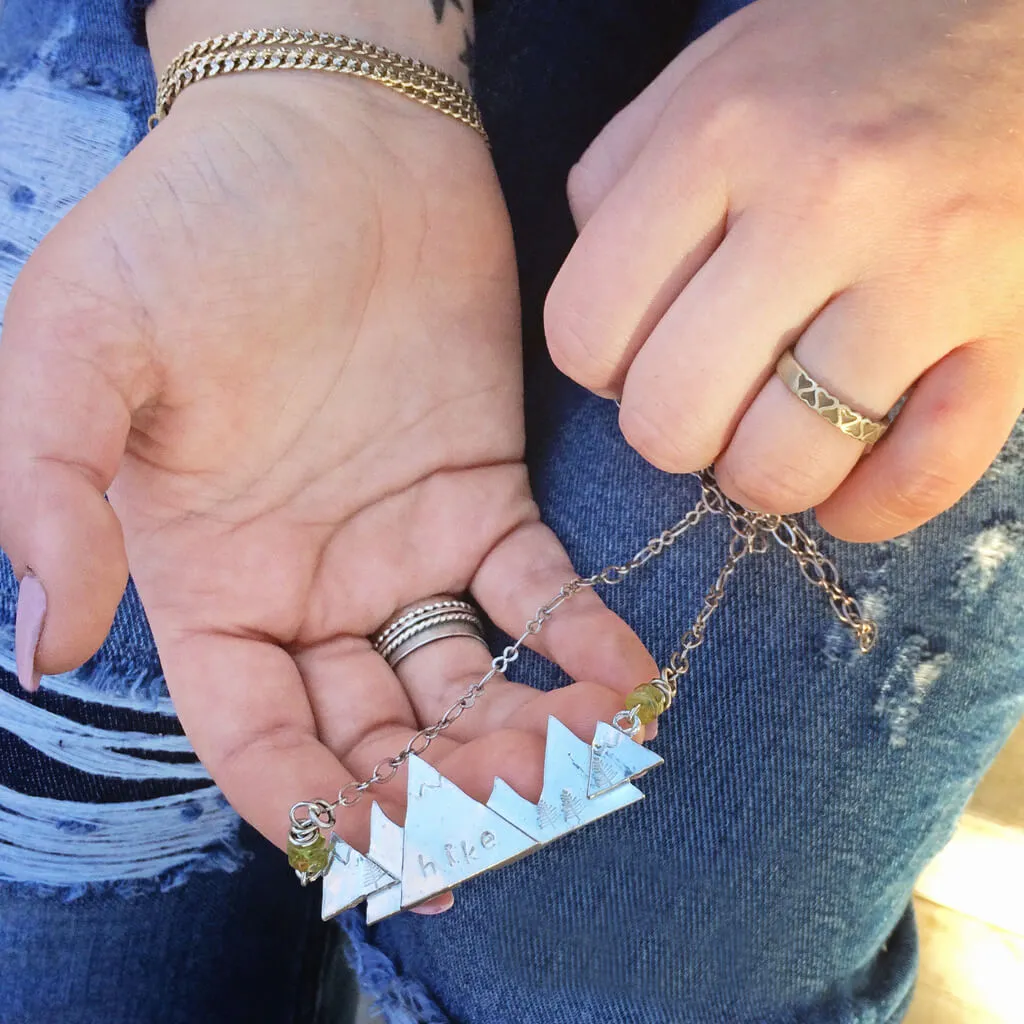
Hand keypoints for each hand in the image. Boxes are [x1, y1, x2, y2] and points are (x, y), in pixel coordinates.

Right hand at [0, 73, 656, 889]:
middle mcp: (308, 584)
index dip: (308, 808)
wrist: (328, 135)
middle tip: (503, 819)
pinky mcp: (485, 495)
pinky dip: (577, 641)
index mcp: (211, 580)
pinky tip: (619, 676)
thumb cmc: (191, 225)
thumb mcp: (78, 344)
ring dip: (516, 736)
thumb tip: (41, 643)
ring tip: (574, 760)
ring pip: (460, 684)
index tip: (373, 856)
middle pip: (371, 734)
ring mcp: (402, 546)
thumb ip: (53, 489)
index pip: (255, 736)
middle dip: (434, 793)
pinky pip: (534, 594)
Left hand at [546, 0, 1023, 541]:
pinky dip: (864, 511)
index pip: (587, 330)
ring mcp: (928, 274)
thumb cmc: (850, 57)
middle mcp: (822, 205)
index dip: (597, 366)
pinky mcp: (1014, 330)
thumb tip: (595, 310)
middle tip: (704, 397)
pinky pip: (920, 478)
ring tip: (772, 434)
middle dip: (671, 432)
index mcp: (721, 135)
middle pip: (673, 417)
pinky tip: (842, 494)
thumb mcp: (710, 73)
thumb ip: (621, 177)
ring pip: (783, 464)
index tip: (633, 353)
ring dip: (759, 475)